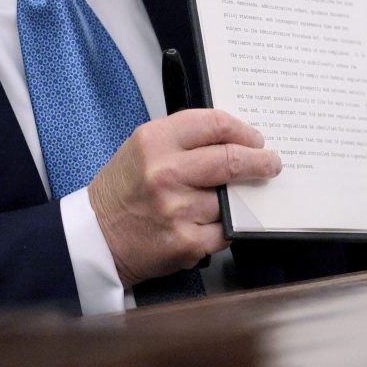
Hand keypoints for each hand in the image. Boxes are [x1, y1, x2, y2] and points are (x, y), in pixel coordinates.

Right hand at [88, 108, 280, 287]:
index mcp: (155, 141)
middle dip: (260, 161)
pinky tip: (211, 223)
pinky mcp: (186, 241)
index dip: (244, 131)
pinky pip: (225, 230)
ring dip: (237, 200)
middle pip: (232, 160)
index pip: (216, 125)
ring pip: (231, 199)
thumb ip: (185, 140)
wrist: (96, 237)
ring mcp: (178, 209)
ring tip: (228, 199)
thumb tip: (235, 140)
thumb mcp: (144, 148)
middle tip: (271, 163)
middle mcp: (166, 173)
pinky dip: (225, 227)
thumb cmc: (123, 191)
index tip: (255, 140)